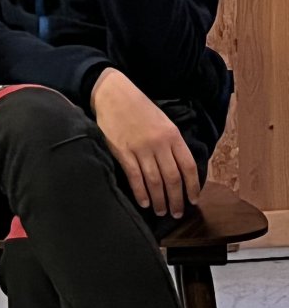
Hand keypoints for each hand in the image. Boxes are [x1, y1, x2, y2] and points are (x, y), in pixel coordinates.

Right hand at [90, 67, 200, 217]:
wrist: (113, 94)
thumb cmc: (139, 108)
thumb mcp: (163, 121)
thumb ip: (171, 143)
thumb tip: (179, 168)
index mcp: (173, 135)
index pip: (189, 166)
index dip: (193, 187)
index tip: (193, 200)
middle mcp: (159, 143)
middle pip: (173, 178)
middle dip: (176, 199)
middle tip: (176, 213)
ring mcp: (141, 148)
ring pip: (155, 181)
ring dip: (159, 200)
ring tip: (160, 212)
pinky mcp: (123, 152)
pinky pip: (135, 177)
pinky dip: (140, 192)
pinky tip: (144, 202)